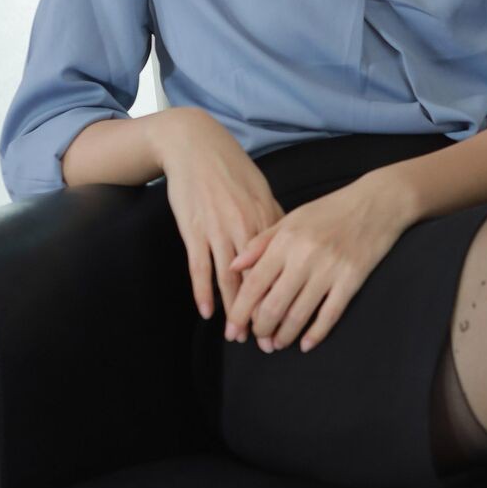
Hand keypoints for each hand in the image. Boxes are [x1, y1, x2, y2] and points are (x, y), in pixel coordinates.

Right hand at [155, 107, 286, 321]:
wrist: (195, 145)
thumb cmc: (231, 169)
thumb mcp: (260, 191)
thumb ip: (274, 220)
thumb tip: (289, 246)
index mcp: (266, 218)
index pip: (280, 267)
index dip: (285, 296)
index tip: (291, 321)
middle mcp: (245, 227)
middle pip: (258, 279)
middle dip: (263, 313)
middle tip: (267, 342)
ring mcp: (218, 229)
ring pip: (229, 279)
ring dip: (234, 310)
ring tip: (238, 336)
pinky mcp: (194, 230)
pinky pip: (200, 267)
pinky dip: (203, 292)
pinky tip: (208, 313)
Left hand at [223, 173, 407, 353]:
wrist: (376, 203)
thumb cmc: (330, 210)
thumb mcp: (291, 219)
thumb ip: (260, 243)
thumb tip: (233, 266)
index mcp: (285, 241)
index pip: (254, 284)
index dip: (240, 311)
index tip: (232, 329)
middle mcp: (304, 257)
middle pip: (273, 306)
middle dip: (261, 329)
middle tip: (258, 338)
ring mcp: (329, 270)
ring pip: (299, 315)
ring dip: (284, 335)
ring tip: (277, 343)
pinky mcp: (351, 280)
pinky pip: (330, 315)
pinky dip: (316, 334)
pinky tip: (306, 344)